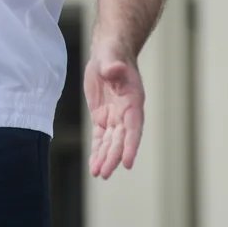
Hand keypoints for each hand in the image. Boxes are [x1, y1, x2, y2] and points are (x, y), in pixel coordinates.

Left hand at [82, 43, 144, 178]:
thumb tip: (114, 68)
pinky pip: (101, 137)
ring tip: (98, 173)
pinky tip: (94, 165)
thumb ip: (113, 65)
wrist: (109, 53)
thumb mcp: (111, 57)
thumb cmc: (113, 53)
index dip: (131, 145)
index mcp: (133, 100)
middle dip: (113, 156)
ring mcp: (115, 116)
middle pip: (121, 139)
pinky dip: (98, 151)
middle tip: (104, 173)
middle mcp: (126, 112)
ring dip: (105, 158)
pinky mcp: (102, 117)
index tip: (128, 162)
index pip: (133, 127)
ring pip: (111, 142)